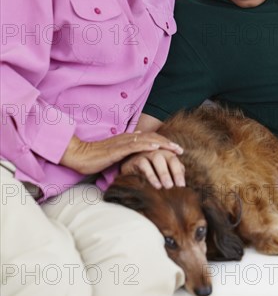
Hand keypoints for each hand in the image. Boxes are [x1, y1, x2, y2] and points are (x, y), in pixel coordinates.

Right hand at [60, 132, 182, 174]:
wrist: (79, 155)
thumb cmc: (95, 157)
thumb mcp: (114, 153)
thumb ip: (125, 150)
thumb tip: (137, 148)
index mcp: (127, 139)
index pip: (149, 139)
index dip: (163, 142)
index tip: (175, 149)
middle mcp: (127, 138)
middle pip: (152, 137)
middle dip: (167, 143)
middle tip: (180, 149)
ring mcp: (122, 142)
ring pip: (147, 140)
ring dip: (162, 144)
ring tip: (174, 149)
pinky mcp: (117, 149)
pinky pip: (135, 146)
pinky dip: (148, 146)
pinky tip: (157, 149)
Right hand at [120, 148, 185, 188]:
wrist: (126, 165)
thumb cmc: (147, 167)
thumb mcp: (160, 169)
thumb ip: (172, 170)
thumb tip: (183, 180)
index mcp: (165, 152)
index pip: (174, 160)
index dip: (179, 172)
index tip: (182, 185)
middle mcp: (157, 150)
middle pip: (170, 157)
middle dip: (175, 171)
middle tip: (178, 186)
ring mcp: (146, 152)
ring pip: (157, 159)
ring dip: (164, 172)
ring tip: (168, 186)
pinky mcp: (136, 159)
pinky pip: (144, 165)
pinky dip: (151, 175)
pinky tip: (156, 185)